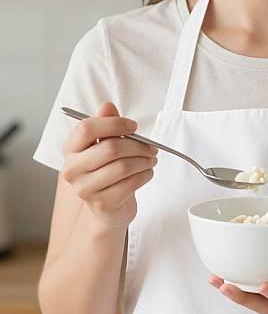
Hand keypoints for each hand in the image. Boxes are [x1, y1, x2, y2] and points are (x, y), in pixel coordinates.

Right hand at [61, 101, 158, 229]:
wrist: (107, 208)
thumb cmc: (108, 170)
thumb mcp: (106, 145)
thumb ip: (107, 124)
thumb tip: (107, 105)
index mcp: (71, 149)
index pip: (87, 128)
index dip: (114, 124)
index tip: (133, 126)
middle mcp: (72, 169)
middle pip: (110, 148)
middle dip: (138, 146)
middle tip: (151, 148)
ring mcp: (85, 188)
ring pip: (123, 166)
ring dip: (144, 161)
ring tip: (150, 160)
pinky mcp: (102, 203)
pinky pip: (131, 183)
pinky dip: (145, 175)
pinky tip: (147, 172)